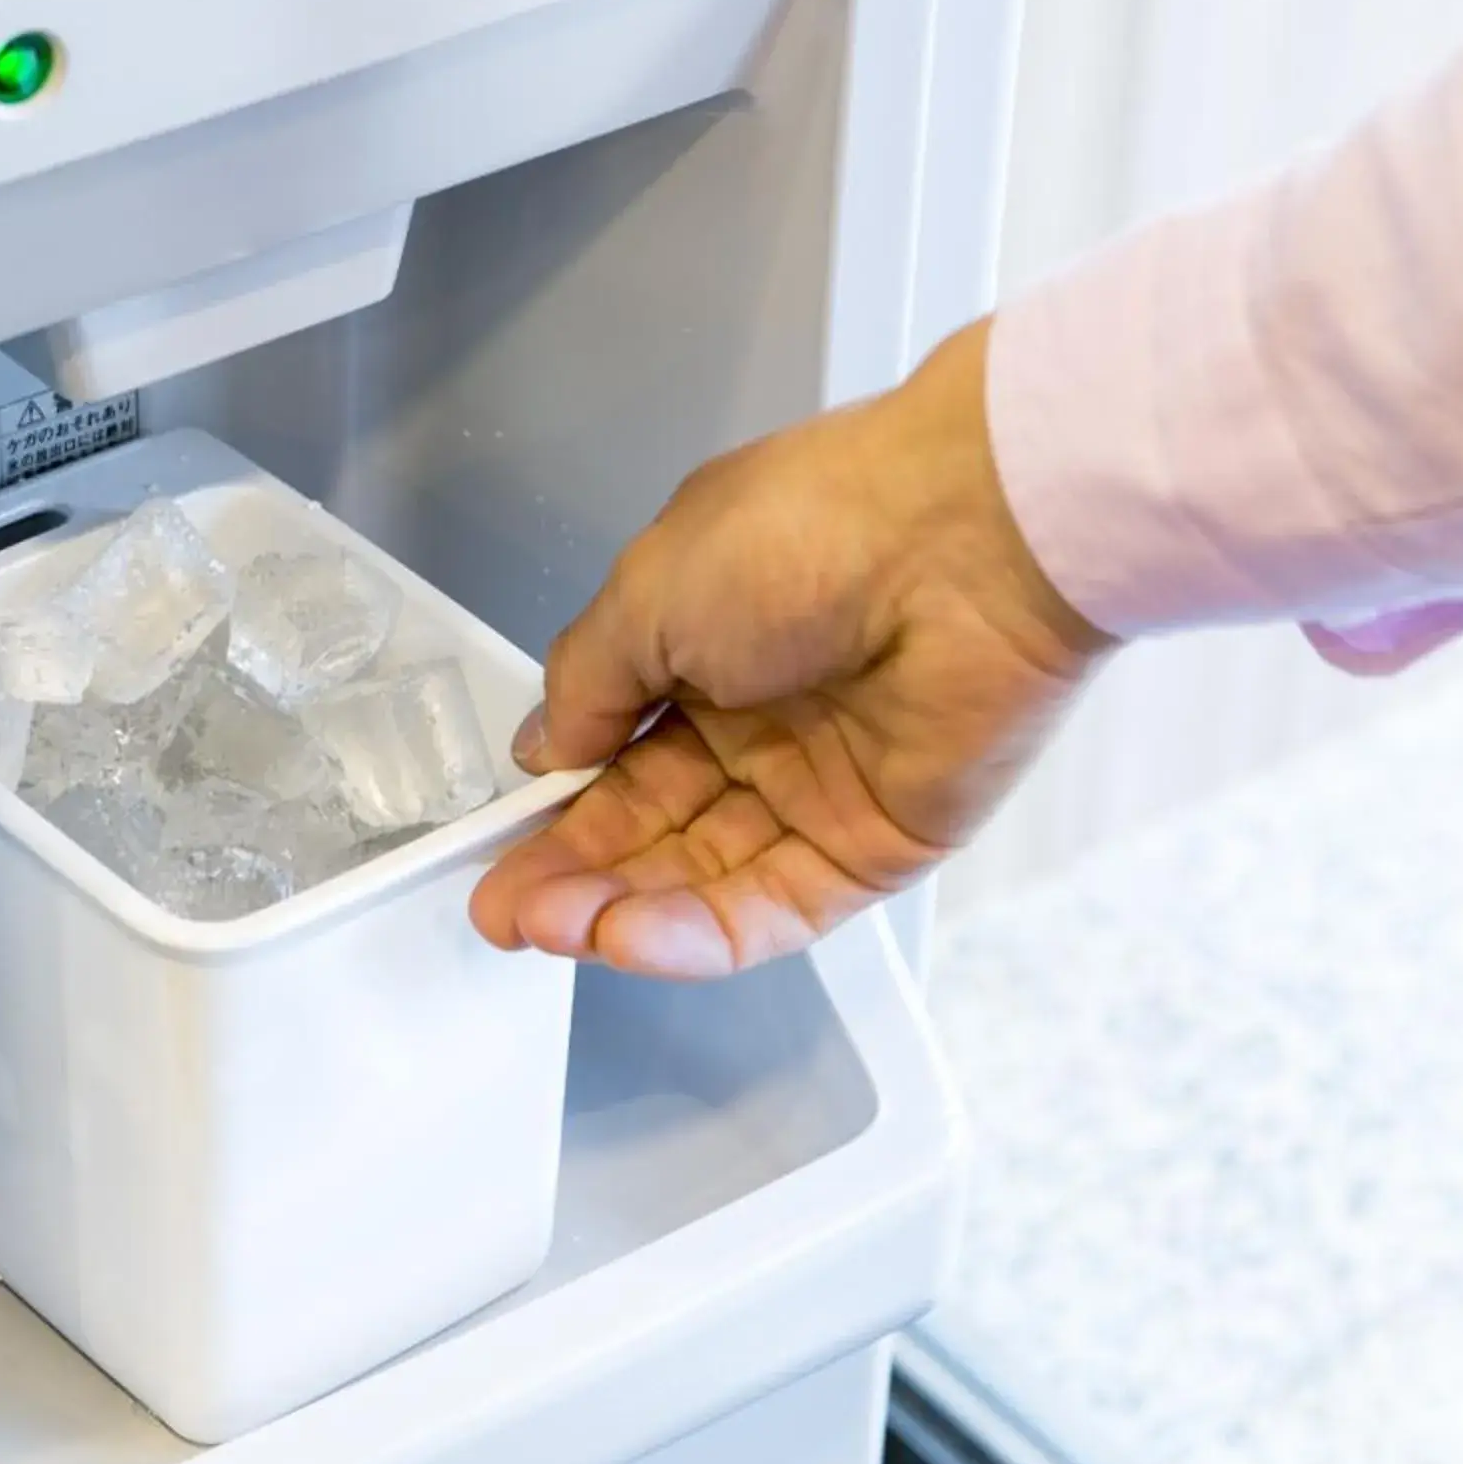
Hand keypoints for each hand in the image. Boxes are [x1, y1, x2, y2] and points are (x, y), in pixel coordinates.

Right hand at [470, 320, 1114, 978]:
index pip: (616, 750)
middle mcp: (765, 717)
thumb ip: (586, 683)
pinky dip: (696, 932)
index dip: (555, 805)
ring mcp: (821, 787)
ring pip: (703, 877)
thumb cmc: (812, 529)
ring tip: (549, 926)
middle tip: (506, 910)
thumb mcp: (649, 591)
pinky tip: (626, 935)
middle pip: (653, 824)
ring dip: (620, 909)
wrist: (968, 543)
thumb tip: (543, 748)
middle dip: (573, 873)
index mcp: (709, 640)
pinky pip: (773, 907)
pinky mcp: (876, 846)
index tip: (494, 850)